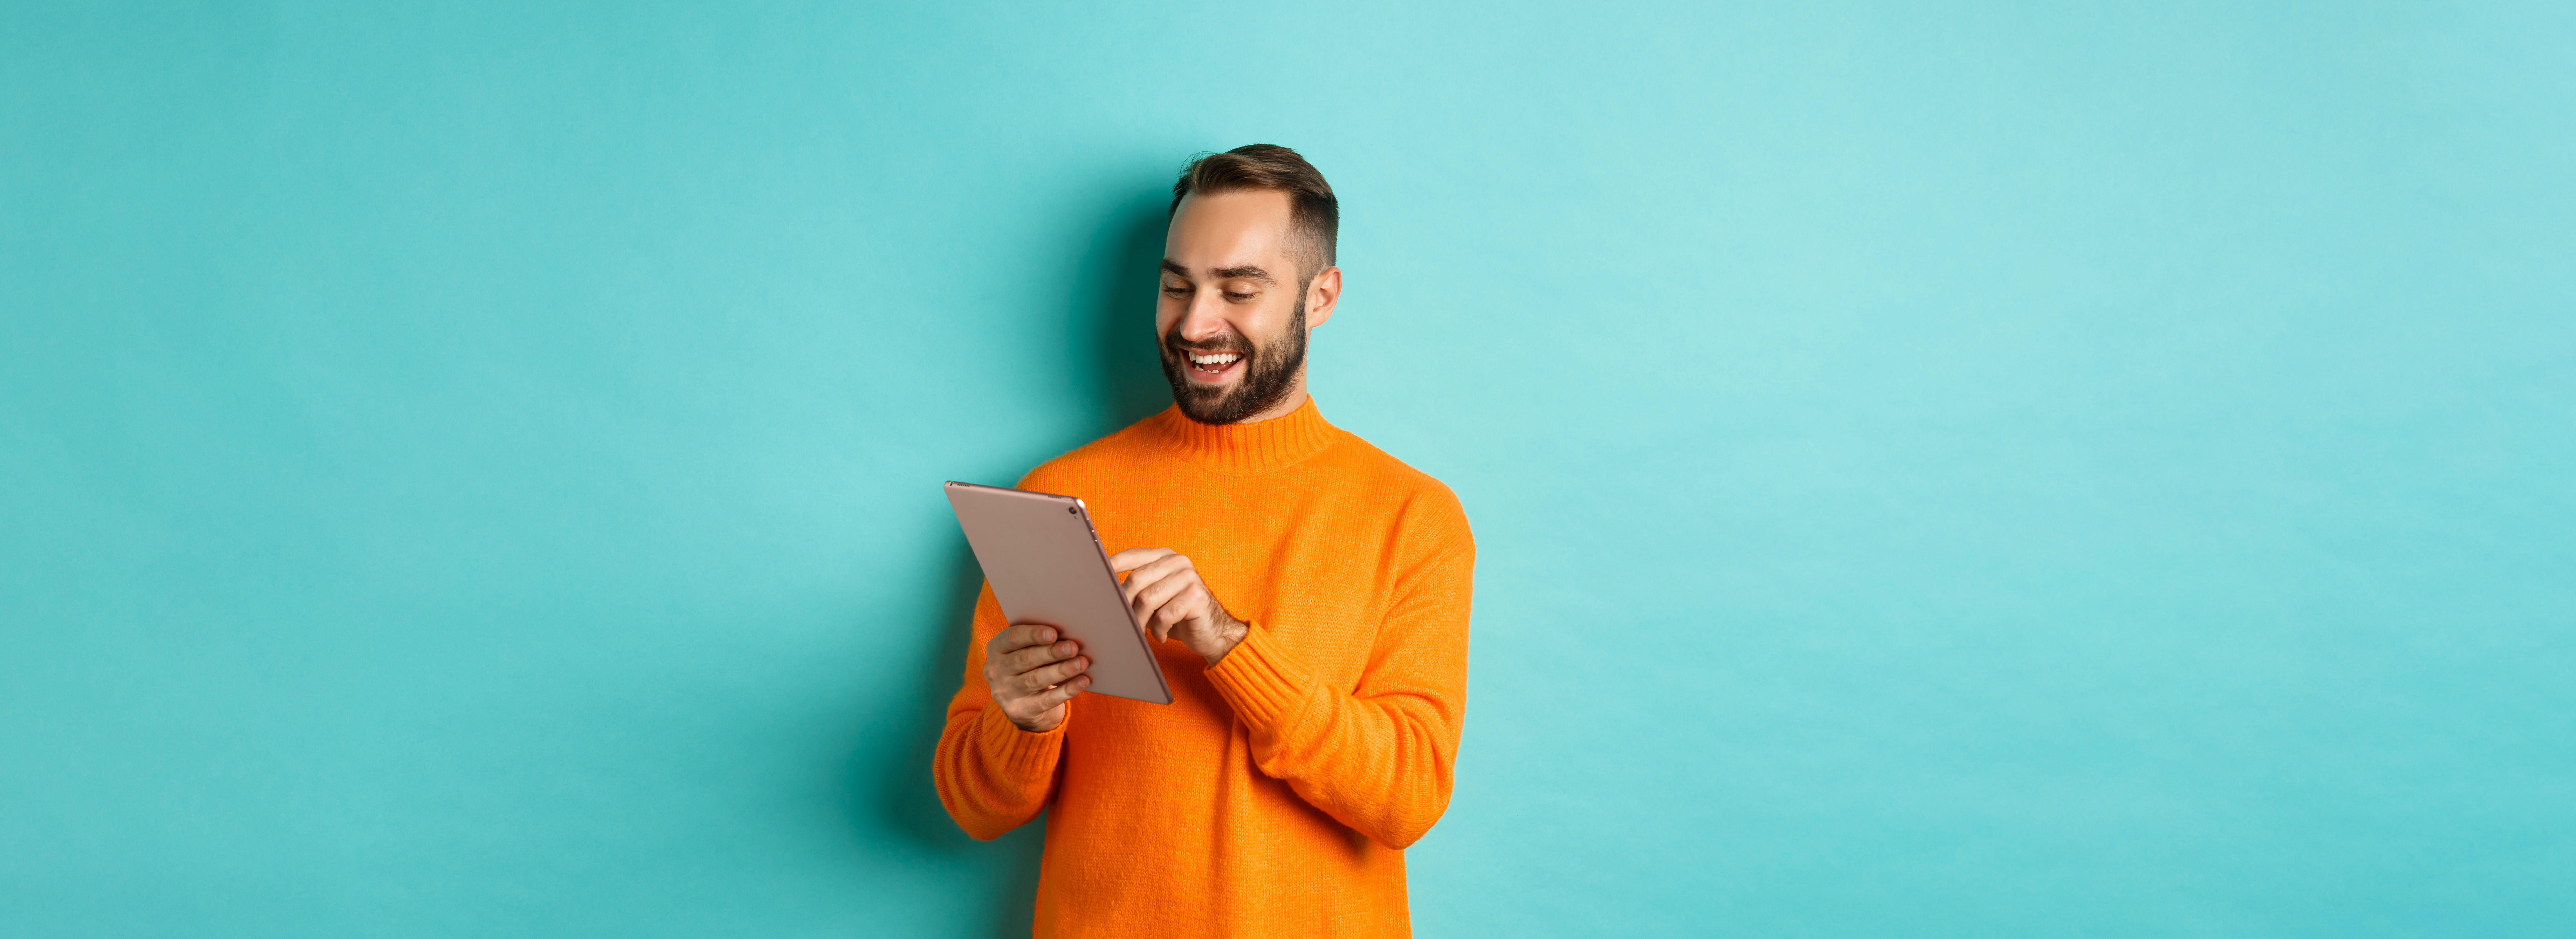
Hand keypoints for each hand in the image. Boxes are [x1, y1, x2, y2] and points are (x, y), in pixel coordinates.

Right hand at [982, 624, 1090, 731]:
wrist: (1023, 706)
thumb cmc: (1030, 668)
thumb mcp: (1026, 652)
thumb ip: (1039, 643)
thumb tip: (1067, 637)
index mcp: (996, 648)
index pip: (1012, 638)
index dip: (1033, 634)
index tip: (1053, 633)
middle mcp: (996, 670)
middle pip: (1025, 658)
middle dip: (1051, 652)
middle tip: (1073, 647)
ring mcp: (1005, 692)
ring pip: (1036, 679)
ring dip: (1061, 670)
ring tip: (1081, 663)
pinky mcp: (1019, 711)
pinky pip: (1046, 700)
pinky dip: (1067, 690)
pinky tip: (1082, 681)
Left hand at [1109, 548, 1247, 664]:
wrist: (1212, 632)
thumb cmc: (1178, 615)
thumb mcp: (1155, 597)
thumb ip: (1137, 588)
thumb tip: (1104, 593)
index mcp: (1166, 556)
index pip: (1132, 555)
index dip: (1112, 566)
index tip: (1094, 577)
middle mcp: (1178, 562)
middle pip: (1136, 579)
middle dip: (1125, 605)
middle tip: (1123, 622)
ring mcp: (1189, 577)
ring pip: (1148, 599)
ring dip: (1141, 621)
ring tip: (1144, 631)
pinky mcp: (1196, 596)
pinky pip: (1164, 615)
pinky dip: (1159, 630)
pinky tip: (1161, 635)